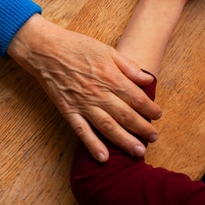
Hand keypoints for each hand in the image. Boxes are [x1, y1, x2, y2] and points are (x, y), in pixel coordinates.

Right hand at [6, 14, 161, 161]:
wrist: (46, 49)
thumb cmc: (77, 46)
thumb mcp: (106, 49)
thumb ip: (128, 66)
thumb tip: (147, 79)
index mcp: (110, 77)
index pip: (136, 98)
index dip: (150, 108)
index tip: (158, 115)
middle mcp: (99, 93)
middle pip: (126, 115)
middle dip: (143, 128)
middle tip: (154, 138)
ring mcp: (83, 104)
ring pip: (108, 127)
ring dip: (125, 141)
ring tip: (139, 152)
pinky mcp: (68, 111)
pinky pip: (82, 131)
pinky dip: (92, 145)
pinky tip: (103, 158)